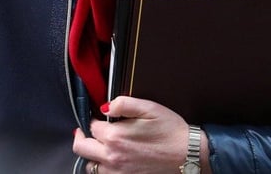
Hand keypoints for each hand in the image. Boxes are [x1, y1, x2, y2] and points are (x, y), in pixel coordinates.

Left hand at [72, 96, 207, 173]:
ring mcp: (117, 173)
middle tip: (84, 132)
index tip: (100, 119)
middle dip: (81, 137)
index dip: (95, 120)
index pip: (91, 126)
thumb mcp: (150, 108)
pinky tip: (112, 162)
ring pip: (90, 166)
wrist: (189, 155)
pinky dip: (103, 169)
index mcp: (115, 137)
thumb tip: (105, 106)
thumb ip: (124, 103)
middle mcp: (112, 157)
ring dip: (92, 156)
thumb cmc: (171, 131)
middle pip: (81, 148)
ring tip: (101, 148)